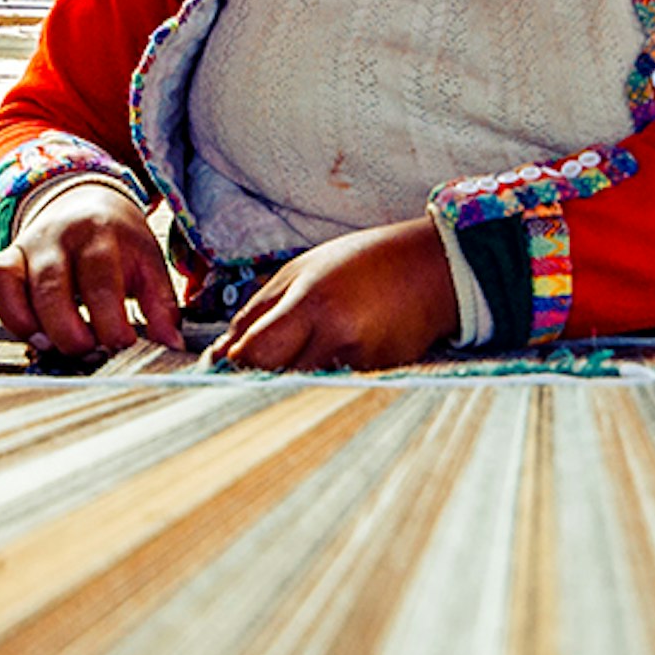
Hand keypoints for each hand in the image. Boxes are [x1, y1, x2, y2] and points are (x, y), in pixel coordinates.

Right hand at [0, 183, 182, 353]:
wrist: (86, 199)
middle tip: (83, 352)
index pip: (99, 281)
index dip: (109, 322)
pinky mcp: (0, 263)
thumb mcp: (148, 262)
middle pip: (49, 285)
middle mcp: (54, 239)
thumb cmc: (119, 241)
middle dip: (64, 328)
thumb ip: (160, 304)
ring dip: (17, 319)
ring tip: (41, 345)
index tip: (122, 348)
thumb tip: (170, 345)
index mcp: (98, 236)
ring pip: (2, 280)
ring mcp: (21, 249)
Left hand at [217, 219, 459, 371]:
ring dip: (289, 385)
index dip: (234, 366)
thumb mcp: (301, 271)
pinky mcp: (378, 379)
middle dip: (256, 381)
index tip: (225, 366)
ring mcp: (361, 363)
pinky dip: (320, 384)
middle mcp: (337, 338)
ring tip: (295, 362)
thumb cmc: (363, 262)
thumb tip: (221, 354)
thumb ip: (256, 312)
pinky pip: (333, 391)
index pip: (254, 355)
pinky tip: (329, 362)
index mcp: (311, 303)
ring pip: (303, 392)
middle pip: (275, 382)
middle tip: (250, 373)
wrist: (434, 270)